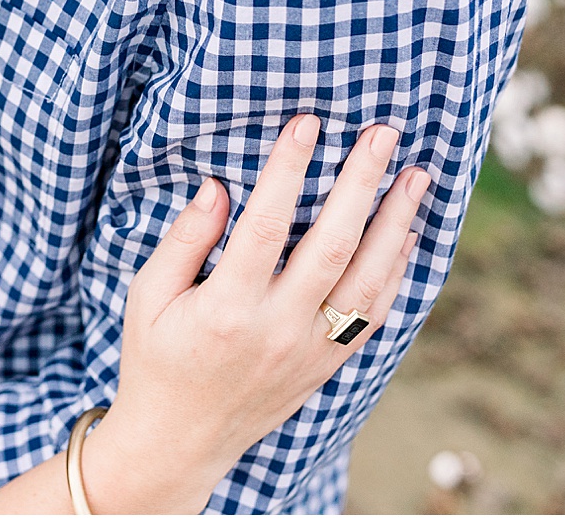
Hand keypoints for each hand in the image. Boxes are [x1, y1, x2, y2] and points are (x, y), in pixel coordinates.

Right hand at [86, 113, 427, 511]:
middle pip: (332, 246)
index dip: (288, 170)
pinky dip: (396, 271)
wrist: (181, 440)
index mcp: (226, 309)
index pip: (266, 226)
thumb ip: (184, 240)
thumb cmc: (156, 358)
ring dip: (397, 224)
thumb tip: (218, 186)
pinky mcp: (327, 365)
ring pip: (369, 280)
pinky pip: (374, 314)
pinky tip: (406, 233)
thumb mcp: (147, 296)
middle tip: (384, 136)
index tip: (307, 124)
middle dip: (361, 184)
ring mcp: (310, 352)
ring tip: (417, 176)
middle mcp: (277, 331)